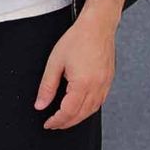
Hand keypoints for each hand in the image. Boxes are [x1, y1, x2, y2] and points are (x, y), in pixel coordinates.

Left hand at [35, 9, 118, 128]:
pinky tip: (82, 107)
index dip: (56, 121)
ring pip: (93, 109)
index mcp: (83, 83)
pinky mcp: (109, 78)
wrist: (98, 25)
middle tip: (54, 124)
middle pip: (81, 114)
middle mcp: (97, 85)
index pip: (68, 111)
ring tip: (66, 118)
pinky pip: (101, 100)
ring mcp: (105, 82)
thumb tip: (40, 105)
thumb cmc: (78, 39)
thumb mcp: (55, 62)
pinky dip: (90, 108)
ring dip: (79, 117)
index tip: (48, 123)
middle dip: (66, 122)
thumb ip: (47, 87)